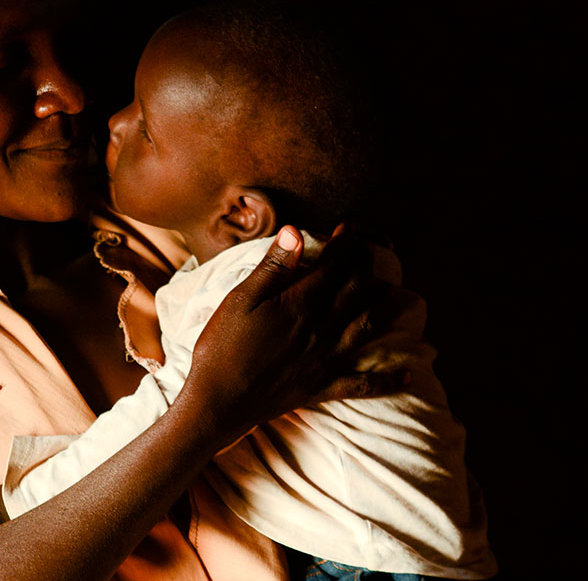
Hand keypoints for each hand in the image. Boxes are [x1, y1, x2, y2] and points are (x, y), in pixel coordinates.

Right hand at [183, 225, 412, 443]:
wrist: (219, 400)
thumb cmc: (222, 346)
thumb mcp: (239, 299)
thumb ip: (272, 268)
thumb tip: (296, 232)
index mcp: (301, 304)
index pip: (334, 265)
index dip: (346, 243)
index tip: (350, 227)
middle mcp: (323, 329)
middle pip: (357, 291)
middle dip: (366, 267)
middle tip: (371, 251)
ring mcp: (327, 360)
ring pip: (368, 329)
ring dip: (385, 310)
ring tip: (396, 296)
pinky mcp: (323, 387)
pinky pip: (364, 384)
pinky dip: (388, 381)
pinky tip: (408, 377)